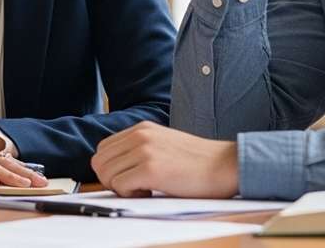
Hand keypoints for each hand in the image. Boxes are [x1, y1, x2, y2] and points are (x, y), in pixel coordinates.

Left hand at [91, 122, 238, 197]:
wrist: (225, 164)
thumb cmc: (198, 161)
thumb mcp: (164, 144)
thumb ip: (139, 149)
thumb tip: (114, 169)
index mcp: (142, 128)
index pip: (103, 149)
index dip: (111, 169)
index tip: (128, 178)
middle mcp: (140, 135)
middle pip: (99, 162)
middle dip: (111, 180)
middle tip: (134, 186)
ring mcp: (144, 150)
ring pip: (106, 174)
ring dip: (120, 188)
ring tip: (144, 188)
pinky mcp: (150, 169)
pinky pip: (119, 186)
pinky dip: (129, 195)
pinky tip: (150, 191)